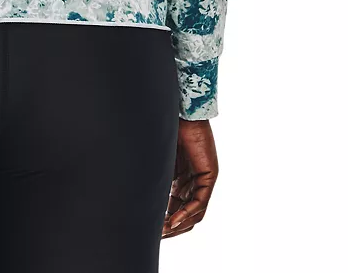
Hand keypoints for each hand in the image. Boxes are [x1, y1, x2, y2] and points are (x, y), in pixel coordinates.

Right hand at [161, 118, 217, 237]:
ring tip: (164, 231)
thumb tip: (138, 195)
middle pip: (187, 213)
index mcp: (180, 177)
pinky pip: (200, 202)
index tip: (153, 228)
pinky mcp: (209, 175)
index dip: (165, 219)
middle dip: (173, 227)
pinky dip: (187, 213)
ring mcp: (202, 179)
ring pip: (194, 212)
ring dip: (179, 224)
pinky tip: (173, 219)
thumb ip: (156, 178)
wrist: (180, 112)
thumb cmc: (167, 129)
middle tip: (158, 235)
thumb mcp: (158, 160)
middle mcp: (193, 180)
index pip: (176, 206)